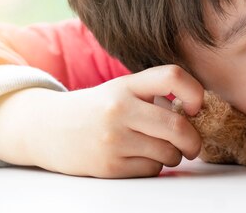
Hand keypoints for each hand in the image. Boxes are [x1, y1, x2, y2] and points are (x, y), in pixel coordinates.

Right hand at [0, 65, 203, 177]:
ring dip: (174, 155)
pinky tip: (141, 158)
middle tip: (193, 145)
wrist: (47, 128)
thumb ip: (156, 95)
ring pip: (167, 153)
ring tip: (162, 150)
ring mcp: (113, 138)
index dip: (194, 92)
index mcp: (127, 85)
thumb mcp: (123, 89)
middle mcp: (120, 109)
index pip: (172, 76)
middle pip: (177, 126)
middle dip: (193, 140)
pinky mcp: (108, 166)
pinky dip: (155, 166)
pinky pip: (151, 170)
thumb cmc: (98, 108)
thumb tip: (197, 114)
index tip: (195, 107)